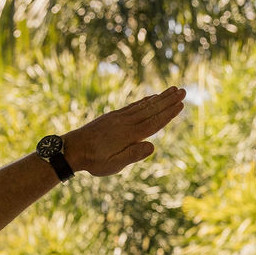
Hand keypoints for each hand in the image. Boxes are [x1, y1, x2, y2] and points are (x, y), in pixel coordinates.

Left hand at [63, 87, 184, 176]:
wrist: (71, 149)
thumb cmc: (93, 161)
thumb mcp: (113, 165)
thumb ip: (132, 155)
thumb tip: (152, 147)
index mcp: (129, 135)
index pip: (154, 122)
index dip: (168, 114)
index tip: (181, 104)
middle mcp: (125, 123)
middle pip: (151, 110)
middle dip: (168, 101)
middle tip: (183, 91)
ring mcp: (119, 117)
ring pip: (143, 105)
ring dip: (159, 97)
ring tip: (172, 89)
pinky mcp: (113, 116)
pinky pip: (133, 106)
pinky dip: (144, 101)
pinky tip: (151, 97)